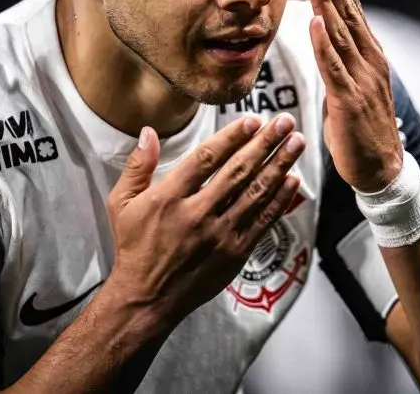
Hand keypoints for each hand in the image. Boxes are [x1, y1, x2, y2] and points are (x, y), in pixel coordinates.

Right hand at [104, 113, 303, 326]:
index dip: (232, 137)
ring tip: (297, 143)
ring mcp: (220, 235)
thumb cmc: (135, 248)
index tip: (253, 120)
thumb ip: (137, 166)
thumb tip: (149, 132)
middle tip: (286, 122)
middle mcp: (197, 214)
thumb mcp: (121, 204)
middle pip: (238, 171)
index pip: (206, 159)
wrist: (147, 299)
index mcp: (168, 198)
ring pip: (256, 193)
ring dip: (280, 165)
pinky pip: (263, 221)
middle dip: (265, 143)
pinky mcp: (236, 253)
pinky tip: (293, 180)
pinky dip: (280, 200)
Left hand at [305, 0, 402, 192]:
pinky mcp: (349, 101)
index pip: (354, 13)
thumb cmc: (363, 130)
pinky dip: (323, 44)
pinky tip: (315, 23)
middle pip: (349, 15)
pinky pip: (333, 67)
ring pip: (340, 34)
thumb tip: (326, 44)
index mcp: (370, 57)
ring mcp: (361, 80)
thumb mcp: (354, 88)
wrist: (382, 169)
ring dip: (326, 3)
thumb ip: (342, 64)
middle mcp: (369, 62)